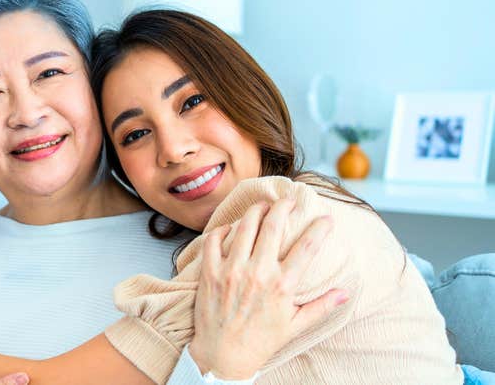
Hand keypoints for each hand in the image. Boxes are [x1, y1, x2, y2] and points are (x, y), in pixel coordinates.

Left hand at [188, 199, 347, 379]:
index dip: (320, 228)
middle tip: (288, 201)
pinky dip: (222, 229)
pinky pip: (214, 240)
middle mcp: (258, 273)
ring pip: (244, 226)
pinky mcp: (210, 272)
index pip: (307, 247)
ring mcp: (232, 271)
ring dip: (255, 211)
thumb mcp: (295, 326)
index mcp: (283, 285)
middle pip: (273, 225)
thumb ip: (321, 306)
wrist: (223, 356)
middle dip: (283, 207)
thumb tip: (346, 292)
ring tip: (262, 207)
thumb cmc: (260, 342)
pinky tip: (231, 228)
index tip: (325, 218)